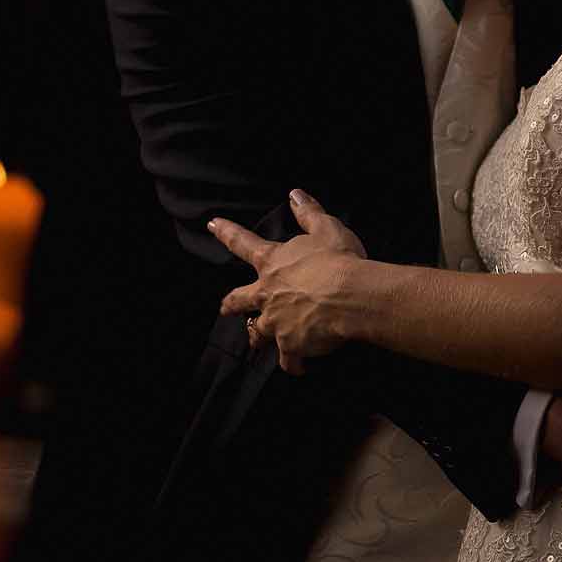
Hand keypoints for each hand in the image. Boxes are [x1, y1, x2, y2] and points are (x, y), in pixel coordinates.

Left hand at [208, 189, 367, 374]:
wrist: (349, 296)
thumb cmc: (338, 259)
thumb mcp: (326, 229)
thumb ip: (308, 213)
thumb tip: (295, 194)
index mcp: (272, 263)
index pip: (243, 243)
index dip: (226, 233)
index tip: (211, 225)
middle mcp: (267, 294)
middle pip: (239, 300)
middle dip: (231, 304)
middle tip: (225, 307)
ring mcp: (276, 322)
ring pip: (258, 332)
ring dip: (258, 335)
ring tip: (257, 341)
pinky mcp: (291, 345)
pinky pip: (288, 360)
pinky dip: (293, 364)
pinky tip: (298, 367)